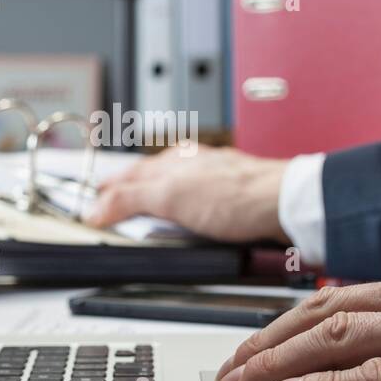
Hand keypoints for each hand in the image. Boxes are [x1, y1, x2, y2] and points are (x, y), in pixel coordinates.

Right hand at [85, 145, 289, 243]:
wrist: (285, 205)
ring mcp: (216, 181)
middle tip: (113, 201)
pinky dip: (188, 208)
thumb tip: (97, 206)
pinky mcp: (235, 200)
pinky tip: (193, 218)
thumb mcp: (170, 196)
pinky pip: (203, 201)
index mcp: (174, 162)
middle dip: (132, 187)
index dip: (110, 189)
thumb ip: (131, 199)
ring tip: (148, 207)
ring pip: (179, 186)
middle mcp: (194, 167)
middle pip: (154, 176)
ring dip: (160, 195)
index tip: (94, 202)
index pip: (131, 175)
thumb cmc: (237, 194)